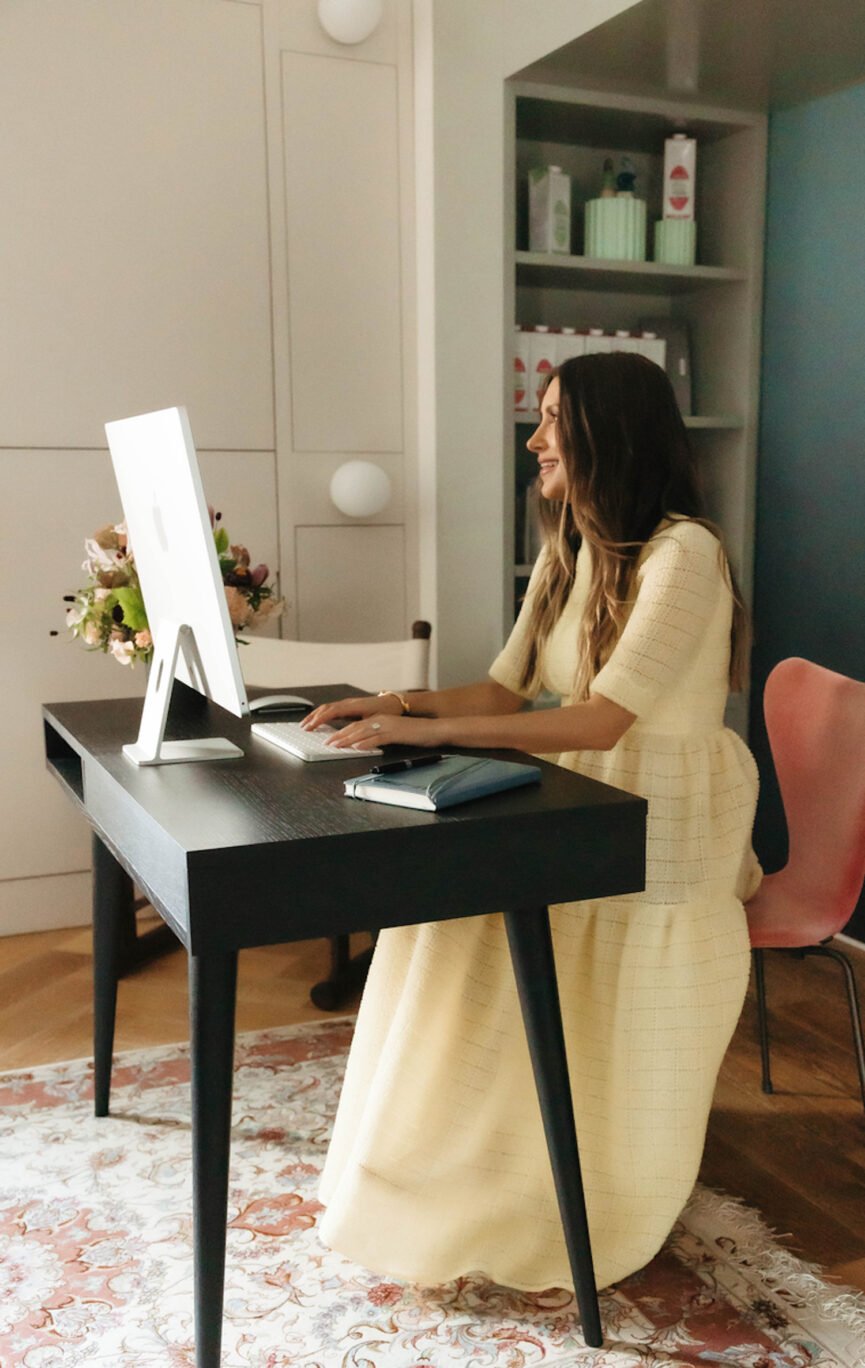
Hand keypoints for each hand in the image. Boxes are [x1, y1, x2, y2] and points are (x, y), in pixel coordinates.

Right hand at [302, 694, 400, 731]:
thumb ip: (363, 728)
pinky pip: (331, 709)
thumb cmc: (386, 711)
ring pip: (327, 708)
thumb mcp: (375, 720)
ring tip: (306, 724)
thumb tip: (352, 738)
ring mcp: (347, 704)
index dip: (320, 719)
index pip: (331, 711)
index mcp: (353, 706)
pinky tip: (318, 721)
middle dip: (313, 718)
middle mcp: (348, 703)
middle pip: (326, 708)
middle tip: (303, 727)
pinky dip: (322, 715)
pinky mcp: (348, 707)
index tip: (311, 726)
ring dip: (315, 716)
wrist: (393, 702)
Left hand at [323, 712, 446, 751]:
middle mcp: (382, 720)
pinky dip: (366, 743)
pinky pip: (377, 738)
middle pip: (356, 728)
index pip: (357, 725)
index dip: (342, 732)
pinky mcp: (396, 733)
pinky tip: (357, 747)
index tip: (331, 739)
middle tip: (327, 743)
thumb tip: (366, 744)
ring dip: (348, 739)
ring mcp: (388, 726)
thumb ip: (381, 737)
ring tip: (336, 745)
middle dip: (340, 736)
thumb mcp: (395, 733)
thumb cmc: (418, 733)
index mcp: (381, 719)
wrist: (435, 729)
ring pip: (363, 732)